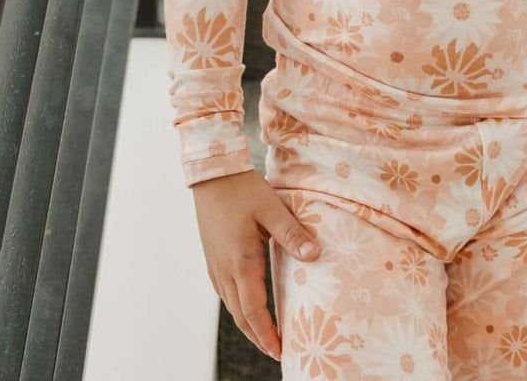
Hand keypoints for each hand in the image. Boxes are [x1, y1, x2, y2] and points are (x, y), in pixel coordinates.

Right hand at [191, 167, 320, 360]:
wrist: (211, 176)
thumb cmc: (242, 189)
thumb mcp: (272, 208)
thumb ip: (292, 233)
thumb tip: (314, 255)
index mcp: (240, 261)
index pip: (253, 310)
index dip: (267, 334)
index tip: (281, 351)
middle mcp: (224, 270)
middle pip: (241, 316)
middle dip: (259, 337)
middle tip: (279, 352)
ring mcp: (215, 267)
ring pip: (232, 307)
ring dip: (249, 325)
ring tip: (268, 337)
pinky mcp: (213, 260)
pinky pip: (226, 294)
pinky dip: (240, 308)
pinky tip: (250, 308)